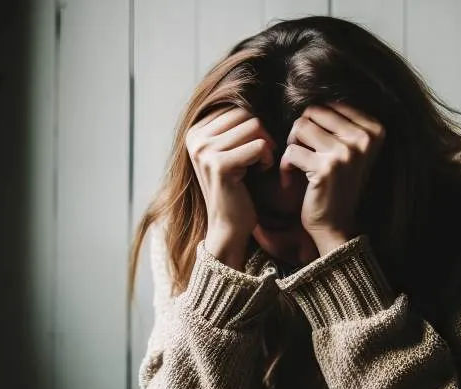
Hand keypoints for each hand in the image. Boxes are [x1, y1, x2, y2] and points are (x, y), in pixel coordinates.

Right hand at [186, 106, 275, 268]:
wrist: (228, 226)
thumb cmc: (236, 189)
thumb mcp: (230, 152)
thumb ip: (234, 126)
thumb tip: (249, 89)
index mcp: (195, 131)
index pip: (237, 107)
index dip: (253, 128)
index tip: (252, 150)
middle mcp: (195, 138)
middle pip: (246, 114)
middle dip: (261, 135)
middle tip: (260, 158)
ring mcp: (204, 151)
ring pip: (255, 127)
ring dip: (265, 147)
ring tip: (258, 165)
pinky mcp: (219, 165)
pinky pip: (258, 146)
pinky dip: (266, 159)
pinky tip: (259, 173)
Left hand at [280, 103, 384, 254]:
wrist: (336, 226)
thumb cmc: (337, 186)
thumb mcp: (348, 150)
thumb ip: (339, 122)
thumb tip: (311, 91)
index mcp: (375, 129)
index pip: (330, 105)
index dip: (315, 124)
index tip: (315, 147)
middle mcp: (364, 138)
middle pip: (313, 112)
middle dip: (300, 133)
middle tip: (301, 155)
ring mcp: (347, 153)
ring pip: (299, 128)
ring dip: (291, 147)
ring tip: (296, 166)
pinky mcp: (326, 168)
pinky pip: (291, 152)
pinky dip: (285, 167)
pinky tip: (290, 182)